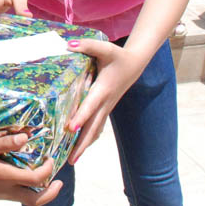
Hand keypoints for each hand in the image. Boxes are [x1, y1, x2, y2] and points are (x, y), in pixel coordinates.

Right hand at [0, 133, 62, 205]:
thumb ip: (6, 142)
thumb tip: (26, 137)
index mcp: (6, 178)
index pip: (37, 179)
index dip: (48, 170)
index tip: (50, 158)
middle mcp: (5, 191)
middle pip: (36, 201)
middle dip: (51, 193)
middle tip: (59, 183)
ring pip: (25, 200)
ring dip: (38, 193)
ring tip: (43, 180)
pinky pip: (13, 196)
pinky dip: (24, 190)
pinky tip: (20, 177)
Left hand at [64, 38, 144, 164]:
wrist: (135, 64)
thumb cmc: (118, 56)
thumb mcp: (105, 48)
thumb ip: (88, 46)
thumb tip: (69, 45)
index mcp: (103, 89)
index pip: (90, 105)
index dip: (81, 117)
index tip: (70, 129)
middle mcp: (105, 102)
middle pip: (93, 127)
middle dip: (82, 143)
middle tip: (71, 160)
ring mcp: (107, 108)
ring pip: (96, 130)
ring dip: (85, 145)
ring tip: (73, 160)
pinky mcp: (106, 109)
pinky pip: (97, 126)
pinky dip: (89, 138)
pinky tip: (80, 147)